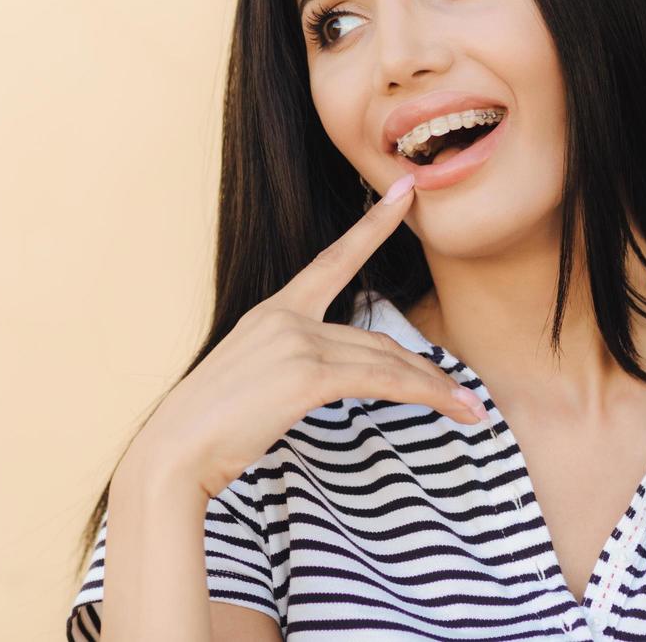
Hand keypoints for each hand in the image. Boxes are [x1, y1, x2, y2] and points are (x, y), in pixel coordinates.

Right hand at [130, 174, 489, 500]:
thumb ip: (287, 370)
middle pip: (377, 339)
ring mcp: (297, 342)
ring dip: (436, 389)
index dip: (373, 225)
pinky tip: (452, 408)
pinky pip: (383, 380)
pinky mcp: (307, 374)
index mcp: (272, 313)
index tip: (406, 192)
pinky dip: (425, 395)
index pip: (334, 260)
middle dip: (425, 371)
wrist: (174, 453)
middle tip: (466, 396)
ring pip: (388, 360)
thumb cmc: (205, 430)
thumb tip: (318, 382)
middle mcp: (287, 318)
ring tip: (471, 411)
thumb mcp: (251, 385)